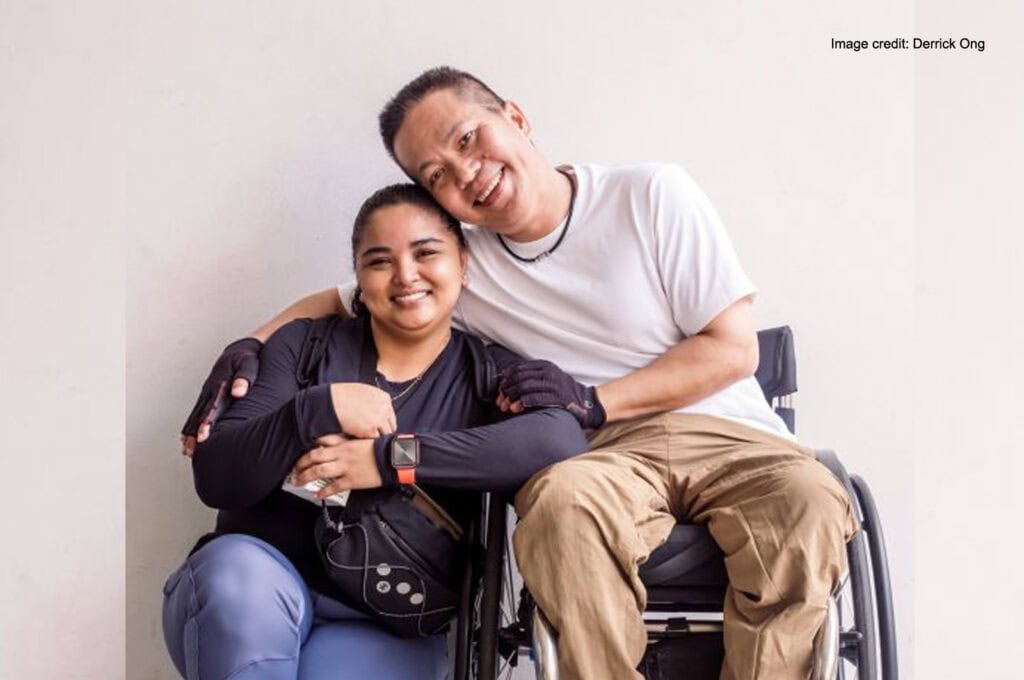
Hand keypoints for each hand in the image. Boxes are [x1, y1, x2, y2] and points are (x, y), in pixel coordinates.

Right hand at [180, 337, 262, 455]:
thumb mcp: (249, 364)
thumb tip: (240, 391)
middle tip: (191, 450)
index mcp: (220, 384)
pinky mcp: (205, 396)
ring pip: (195, 415)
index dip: (207, 422)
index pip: (212, 407)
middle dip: (195, 433)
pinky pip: (195, 413)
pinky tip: (186, 439)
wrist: (239, 350)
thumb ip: (245, 377)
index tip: (203, 436)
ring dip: (190, 433)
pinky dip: (189, 426)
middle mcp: (210, 390)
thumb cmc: (247, 358)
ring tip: (187, 451)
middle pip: (200, 415)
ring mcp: (206, 393)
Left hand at [290, 436, 381, 497]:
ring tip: (298, 482)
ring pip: (319, 471)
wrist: (393, 458)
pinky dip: (323, 492)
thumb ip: (352, 442)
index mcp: (346, 443)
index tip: (304, 451)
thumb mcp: (365, 439)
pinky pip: (333, 487)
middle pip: (315, 456)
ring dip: (306, 477)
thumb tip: (343, 444)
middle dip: (301, 463)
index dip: (311, 446)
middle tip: (294, 469)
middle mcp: (342, 454)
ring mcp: (345, 467)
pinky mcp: (351, 480)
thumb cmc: (383, 448)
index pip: (323, 441)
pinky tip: (317, 495)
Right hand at [330, 383, 396, 437]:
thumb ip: (376, 402)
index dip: (384, 423)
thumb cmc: (344, 395)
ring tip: (366, 437)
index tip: (379, 427)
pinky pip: (373, 439)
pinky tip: (360, 437)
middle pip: (390, 426)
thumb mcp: (365, 392)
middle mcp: (385, 409)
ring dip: (376, 437)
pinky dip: (367, 440)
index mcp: (384, 398)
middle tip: (373, 435)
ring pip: (384, 435)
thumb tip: (380, 412)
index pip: (390, 416)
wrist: (333, 401)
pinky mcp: (370, 430)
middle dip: (383, 431)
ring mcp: (379, 420)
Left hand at [499, 359, 606, 428]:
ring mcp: (554, 384)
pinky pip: (535, 398)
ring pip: (525, 387)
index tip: (499, 391)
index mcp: (544, 366)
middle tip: (500, 402)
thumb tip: (504, 381)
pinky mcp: (558, 397)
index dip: (506, 379)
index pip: (518, 368)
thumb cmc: (562, 392)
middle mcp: (549, 372)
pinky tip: (517, 408)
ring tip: (506, 407)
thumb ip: (530, 378)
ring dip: (512, 398)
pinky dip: (523, 403)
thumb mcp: (548, 378)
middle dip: (506, 391)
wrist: (586, 402)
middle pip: (519, 378)